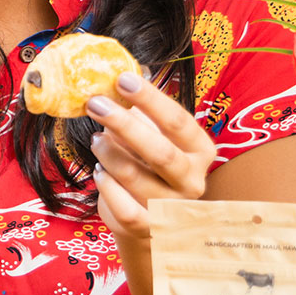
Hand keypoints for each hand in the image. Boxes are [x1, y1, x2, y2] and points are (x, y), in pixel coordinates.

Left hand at [86, 71, 215, 243]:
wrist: (148, 215)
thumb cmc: (147, 162)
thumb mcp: (151, 131)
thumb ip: (141, 106)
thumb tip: (124, 66)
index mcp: (200, 150)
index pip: (178, 121)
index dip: (150, 99)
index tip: (122, 79)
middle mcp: (193, 180)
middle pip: (160, 151)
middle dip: (124, 125)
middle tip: (95, 103)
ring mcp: (173, 207)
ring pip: (136, 178)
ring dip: (109, 154)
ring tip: (95, 140)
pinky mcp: (150, 229)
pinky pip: (125, 209)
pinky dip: (107, 188)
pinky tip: (99, 173)